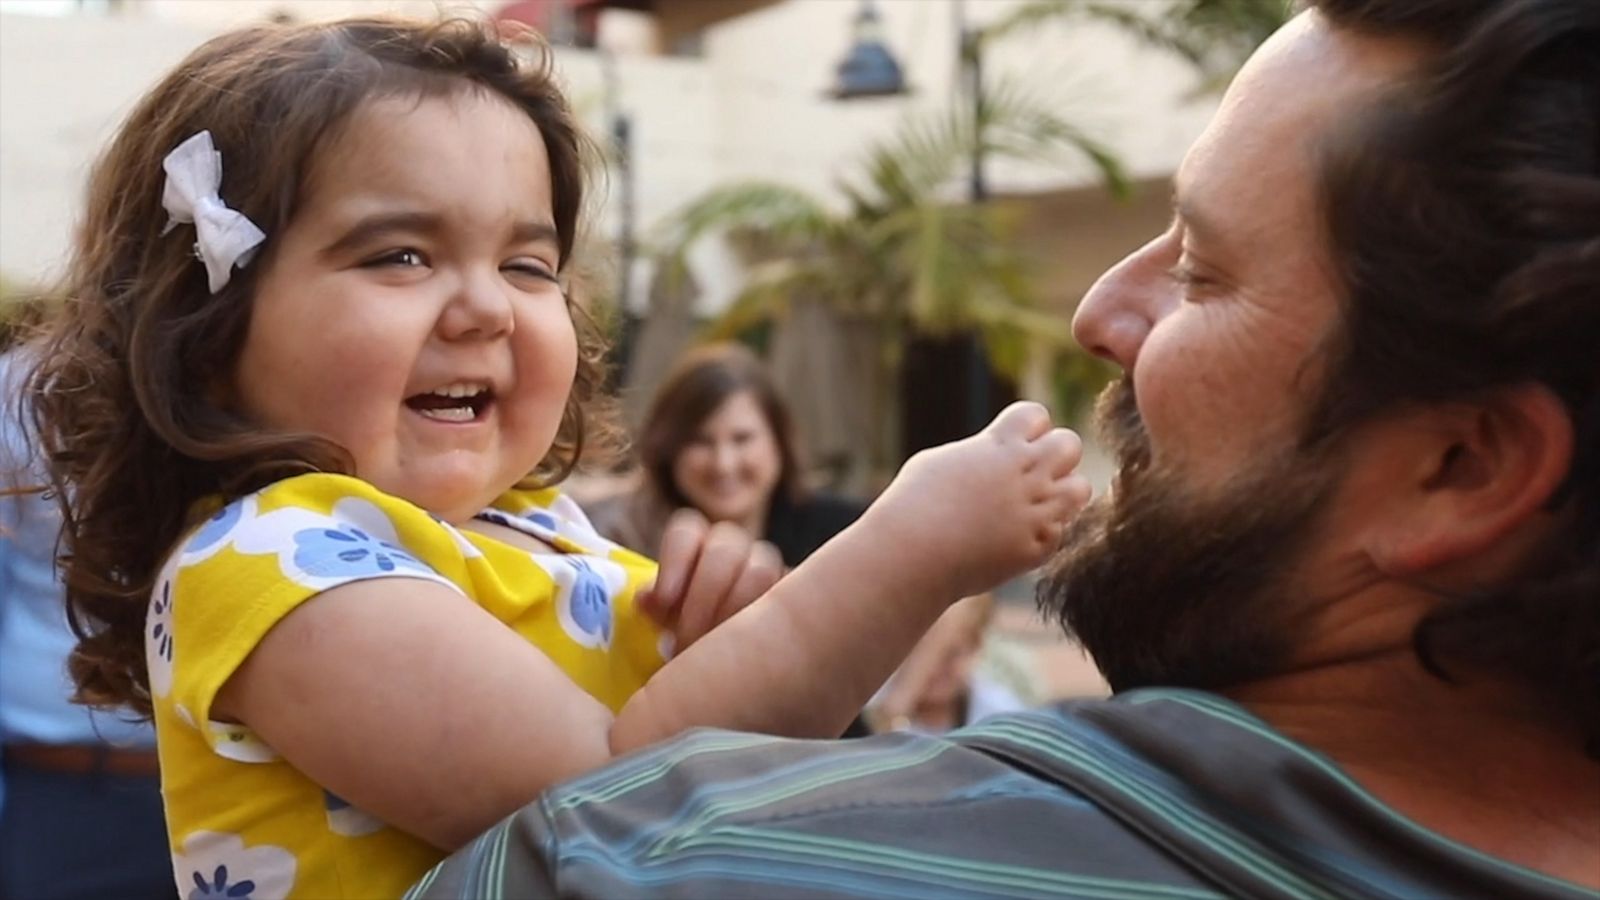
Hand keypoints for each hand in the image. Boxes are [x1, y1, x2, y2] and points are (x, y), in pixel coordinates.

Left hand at [637, 508, 785, 654]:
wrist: (734, 659)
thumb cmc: (694, 630)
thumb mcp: (671, 621)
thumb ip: (659, 607)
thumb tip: (645, 598)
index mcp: (697, 544)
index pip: (686, 530)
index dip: (675, 558)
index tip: (665, 599)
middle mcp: (734, 548)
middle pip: (724, 549)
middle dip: (704, 596)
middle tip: (688, 640)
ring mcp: (769, 567)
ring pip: (760, 569)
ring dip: (735, 610)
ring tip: (719, 651)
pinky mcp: (797, 593)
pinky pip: (792, 595)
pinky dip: (768, 622)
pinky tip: (753, 650)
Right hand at [865, 401, 1091, 599]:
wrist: (911, 554)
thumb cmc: (913, 505)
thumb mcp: (940, 462)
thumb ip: (979, 453)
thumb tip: (993, 452)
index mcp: (999, 445)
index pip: (1037, 414)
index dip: (1027, 429)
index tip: (1010, 447)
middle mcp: (1024, 474)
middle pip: (1069, 444)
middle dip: (1055, 455)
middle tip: (1031, 474)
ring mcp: (1034, 512)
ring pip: (1080, 489)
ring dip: (1061, 494)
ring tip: (1035, 505)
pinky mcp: (1035, 548)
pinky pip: (1061, 532)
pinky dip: (1044, 534)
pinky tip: (1017, 538)